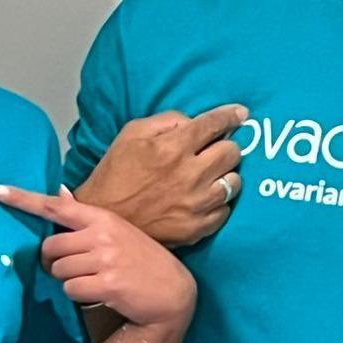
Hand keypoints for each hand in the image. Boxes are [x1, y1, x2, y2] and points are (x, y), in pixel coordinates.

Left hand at [0, 184, 197, 342]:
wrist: (173, 293)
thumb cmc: (142, 260)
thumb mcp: (119, 232)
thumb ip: (87, 218)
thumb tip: (59, 192)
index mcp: (104, 218)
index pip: (58, 206)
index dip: (24, 199)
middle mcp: (102, 234)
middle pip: (51, 246)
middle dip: (56, 261)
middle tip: (77, 267)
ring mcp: (105, 259)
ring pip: (58, 271)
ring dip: (69, 280)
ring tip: (94, 279)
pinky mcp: (106, 283)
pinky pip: (70, 289)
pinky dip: (79, 295)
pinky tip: (99, 292)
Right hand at [77, 104, 247, 246]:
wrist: (102, 220)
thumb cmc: (114, 174)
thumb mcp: (132, 134)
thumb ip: (167, 121)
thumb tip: (195, 122)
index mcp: (173, 148)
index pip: (214, 124)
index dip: (231, 116)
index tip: (240, 114)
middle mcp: (190, 175)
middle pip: (232, 153)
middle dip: (227, 146)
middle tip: (215, 149)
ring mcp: (195, 204)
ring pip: (234, 182)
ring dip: (225, 175)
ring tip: (211, 175)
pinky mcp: (196, 228)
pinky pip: (225, 210)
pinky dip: (218, 202)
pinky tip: (205, 198)